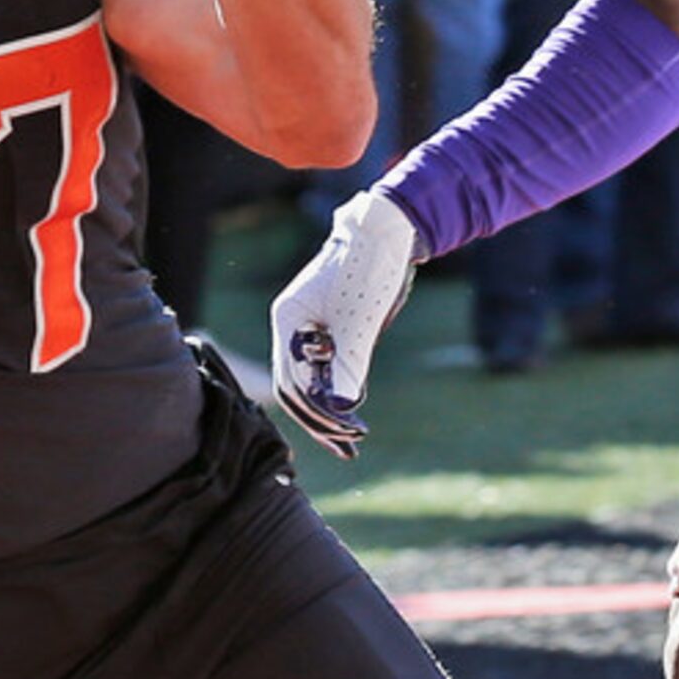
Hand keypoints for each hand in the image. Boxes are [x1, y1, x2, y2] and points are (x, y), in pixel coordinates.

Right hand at [269, 190, 424, 458]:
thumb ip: (350, 361)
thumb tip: (341, 409)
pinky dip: (339, 394)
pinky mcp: (331, 331)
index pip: (291, 381)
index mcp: (289, 319)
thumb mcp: (362, 319)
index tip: (349, 432)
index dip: (318, 413)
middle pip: (296, 387)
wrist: (390, 230)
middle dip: (321, 421)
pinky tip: (353, 414)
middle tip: (351, 448)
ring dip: (329, 413)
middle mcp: (293, 326)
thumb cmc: (372, 266)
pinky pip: (327, 370)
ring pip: (310, 381)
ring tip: (353, 441)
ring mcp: (311, 329)